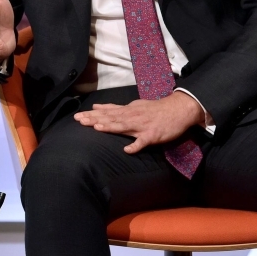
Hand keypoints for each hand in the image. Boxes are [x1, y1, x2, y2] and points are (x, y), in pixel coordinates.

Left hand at [73, 92, 203, 153]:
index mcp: (128, 111)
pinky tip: (127, 150)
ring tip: (97, 128)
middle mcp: (132, 116)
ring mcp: (142, 126)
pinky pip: (143, 142)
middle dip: (94, 119)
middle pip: (111, 117)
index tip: (77, 116)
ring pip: (123, 126)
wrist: (179, 109)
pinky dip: (136, 146)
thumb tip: (97, 106)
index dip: (92, 114)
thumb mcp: (134, 105)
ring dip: (110, 127)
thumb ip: (116, 108)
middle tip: (79, 120)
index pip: (107, 112)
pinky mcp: (153, 135)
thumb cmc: (156, 109)